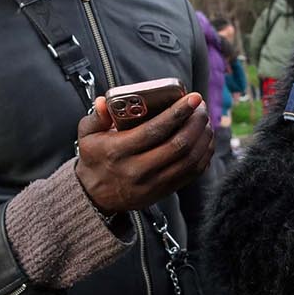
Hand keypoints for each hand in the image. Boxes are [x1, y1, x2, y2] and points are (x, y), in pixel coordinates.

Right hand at [75, 93, 214, 215]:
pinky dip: (204, 154)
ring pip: (190, 160)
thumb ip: (96, 116)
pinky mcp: (164, 191)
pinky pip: (193, 173)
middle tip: (201, 107)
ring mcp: (153, 183)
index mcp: (118, 152)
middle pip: (178, 145)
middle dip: (196, 122)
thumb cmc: (95, 159)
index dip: (178, 113)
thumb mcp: (87, 136)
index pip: (154, 130)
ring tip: (205, 120)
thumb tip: (105, 101)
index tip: (193, 98)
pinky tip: (205, 139)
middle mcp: (137, 170)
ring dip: (203, 137)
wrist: (95, 196)